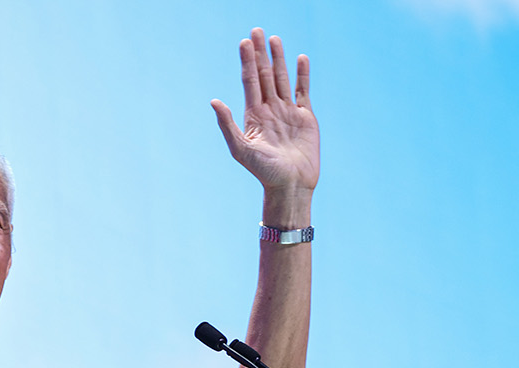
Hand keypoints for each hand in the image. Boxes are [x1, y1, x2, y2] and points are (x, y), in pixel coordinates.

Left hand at [211, 28, 318, 193]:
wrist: (291, 186)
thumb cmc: (264, 172)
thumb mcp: (241, 149)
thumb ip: (227, 125)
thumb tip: (214, 100)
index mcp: (254, 115)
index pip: (249, 81)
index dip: (247, 62)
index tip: (244, 42)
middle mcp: (270, 110)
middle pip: (265, 75)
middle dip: (260, 54)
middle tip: (257, 31)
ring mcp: (288, 112)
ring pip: (282, 79)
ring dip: (279, 59)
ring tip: (275, 39)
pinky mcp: (305, 117)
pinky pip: (302, 91)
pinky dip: (302, 75)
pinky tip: (300, 59)